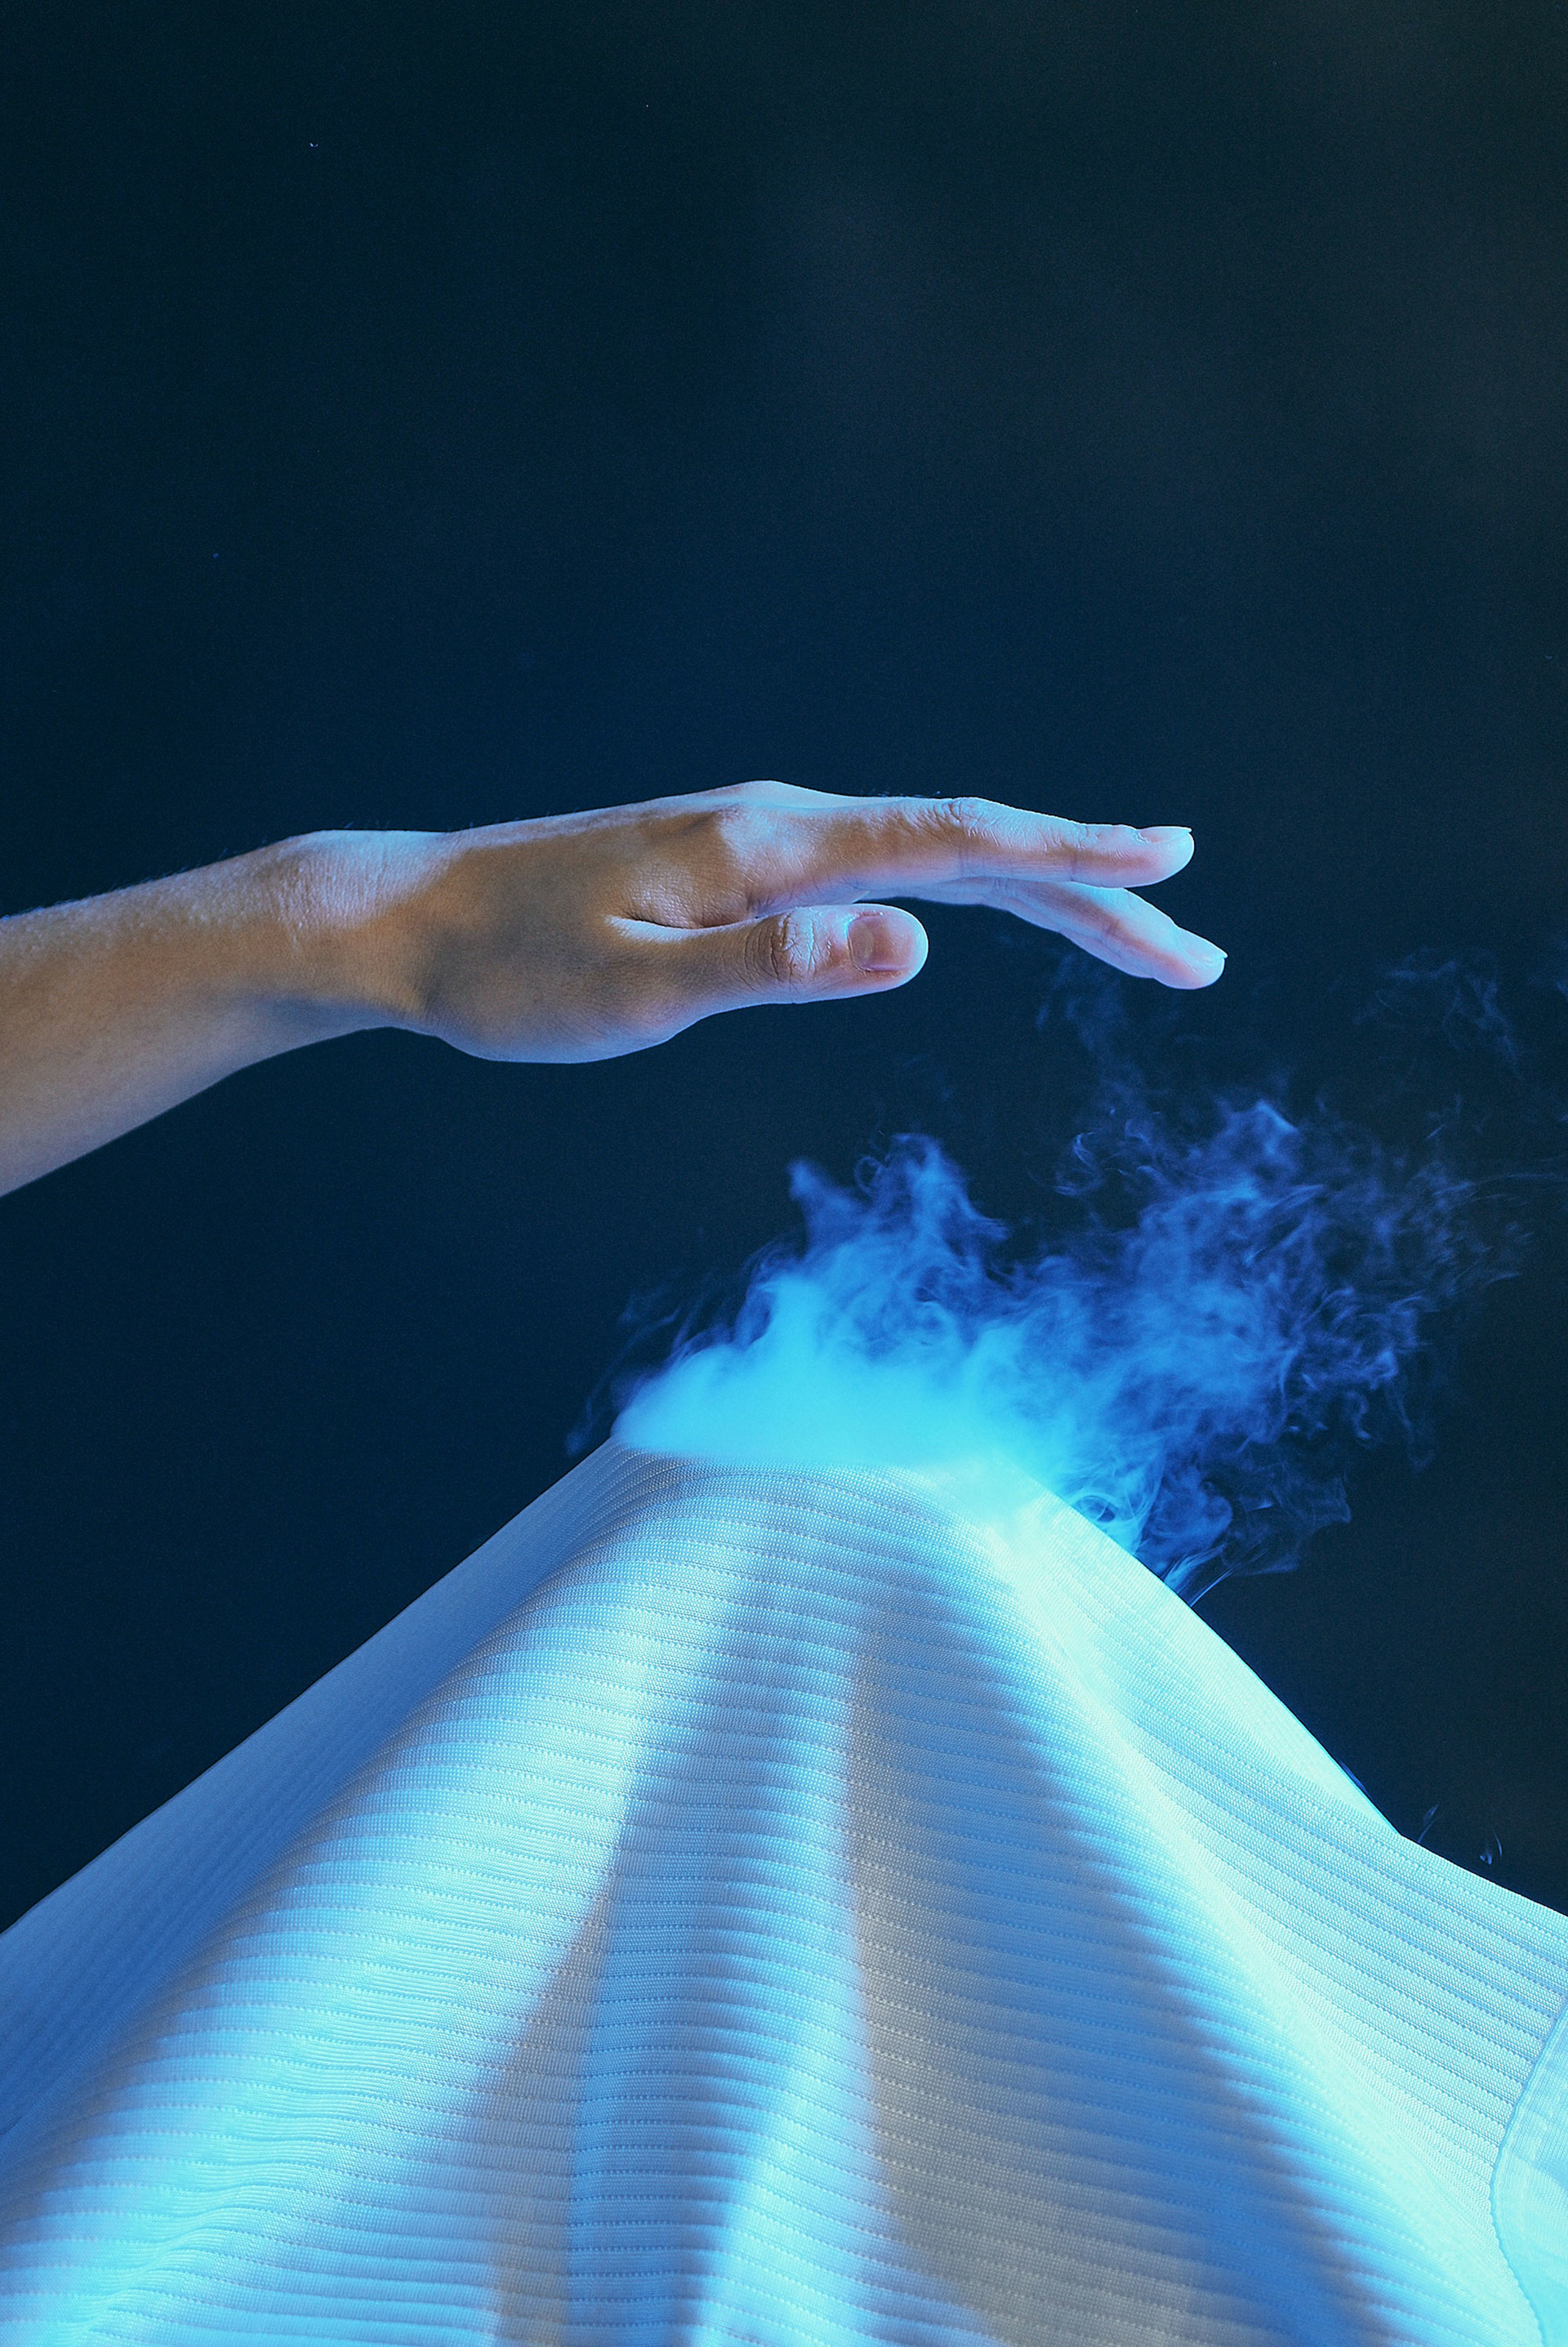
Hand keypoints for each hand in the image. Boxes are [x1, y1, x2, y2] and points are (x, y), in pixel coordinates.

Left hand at [367, 781, 1223, 1062]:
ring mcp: (764, 838)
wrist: (412, 922)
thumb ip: (776, 966)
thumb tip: (916, 944)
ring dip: (1042, 895)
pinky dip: (967, 888)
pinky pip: (887, 867)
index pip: (957, 845)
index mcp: (774, 846)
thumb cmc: (512, 973)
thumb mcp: (636, 994)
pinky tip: (988, 910)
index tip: (1171, 862)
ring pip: (937, 857)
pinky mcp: (740, 862)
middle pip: (974, 848)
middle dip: (1094, 895)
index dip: (1073, 857)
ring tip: (1131, 934)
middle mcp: (784, 824)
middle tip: (1196, 955)